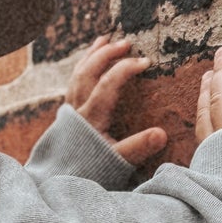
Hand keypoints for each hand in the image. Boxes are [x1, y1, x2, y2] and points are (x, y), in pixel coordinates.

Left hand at [64, 34, 167, 168]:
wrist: (60, 183)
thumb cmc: (92, 172)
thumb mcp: (117, 162)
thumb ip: (137, 148)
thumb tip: (161, 134)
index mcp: (91, 118)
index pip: (108, 84)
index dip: (126, 68)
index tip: (146, 61)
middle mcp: (77, 110)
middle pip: (88, 73)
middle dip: (107, 54)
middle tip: (126, 43)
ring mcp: (69, 111)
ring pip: (77, 75)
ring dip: (91, 56)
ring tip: (104, 39)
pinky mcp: (65, 116)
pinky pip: (72, 84)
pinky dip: (82, 68)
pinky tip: (88, 62)